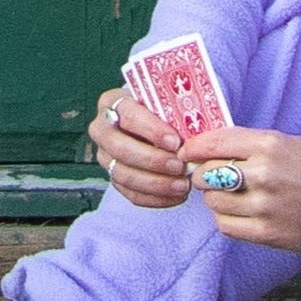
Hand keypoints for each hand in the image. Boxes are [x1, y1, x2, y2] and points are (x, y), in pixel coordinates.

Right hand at [88, 81, 189, 209]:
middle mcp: (102, 129)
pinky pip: (130, 193)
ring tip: (183, 184)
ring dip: (156, 183)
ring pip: (123, 174)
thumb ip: (175, 112)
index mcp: (113, 102)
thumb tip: (198, 130)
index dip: (152, 130)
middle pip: (120, 147)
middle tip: (180, 166)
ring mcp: (105, 156)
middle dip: (152, 160)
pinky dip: (156, 198)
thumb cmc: (163, 110)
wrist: (154, 125)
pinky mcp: (113, 178)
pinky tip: (177, 196)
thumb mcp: (167, 103)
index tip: (176, 142)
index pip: (128, 115)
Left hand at [183, 125, 300, 252]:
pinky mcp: (265, 232)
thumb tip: (203, 148)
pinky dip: (226, 219)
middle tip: (210, 175)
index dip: (193, 147)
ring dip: (215, 198)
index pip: (214, 142)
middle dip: (203, 174)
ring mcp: (264, 205)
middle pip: (206, 173)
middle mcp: (263, 174)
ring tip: (231, 195)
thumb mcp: (282, 143)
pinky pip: (225, 225)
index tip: (186, 151)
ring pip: (213, 201)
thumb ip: (245, 144)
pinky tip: (239, 212)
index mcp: (268, 145)